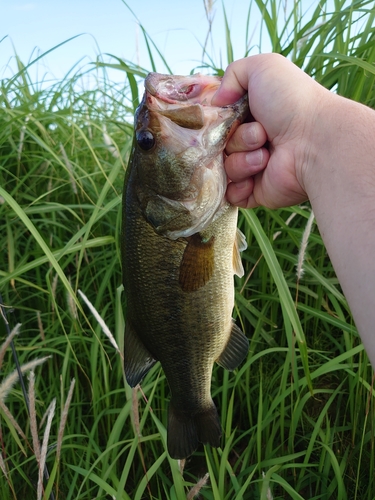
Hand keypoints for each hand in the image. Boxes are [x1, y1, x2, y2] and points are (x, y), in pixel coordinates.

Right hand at [212, 53, 330, 208]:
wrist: (314, 141)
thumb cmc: (291, 102)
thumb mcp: (262, 67)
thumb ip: (233, 74)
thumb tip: (217, 101)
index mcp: (253, 116)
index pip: (220, 122)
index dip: (220, 120)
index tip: (228, 115)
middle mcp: (253, 142)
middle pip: (220, 146)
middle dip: (236, 138)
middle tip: (261, 134)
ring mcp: (254, 168)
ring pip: (226, 168)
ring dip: (242, 159)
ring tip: (267, 154)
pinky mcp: (256, 192)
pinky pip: (231, 194)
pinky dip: (239, 186)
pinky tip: (258, 174)